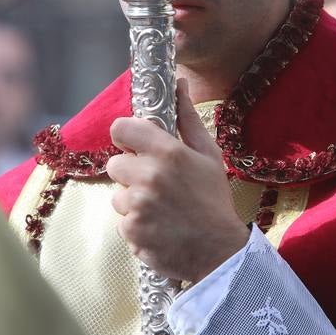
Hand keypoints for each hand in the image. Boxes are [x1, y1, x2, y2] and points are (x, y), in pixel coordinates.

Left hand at [108, 79, 248, 285]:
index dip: (126, 137)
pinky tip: (159, 228)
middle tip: (157, 185)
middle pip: (115, 164)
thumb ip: (187, 119)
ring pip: (118, 196)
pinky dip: (137, 227)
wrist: (220, 252)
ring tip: (161, 210)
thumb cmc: (214, 200)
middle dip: (131, 173)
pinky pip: (122, 223)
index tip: (136, 147)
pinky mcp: (131, 232)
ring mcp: (137, 206)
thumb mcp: (208, 155)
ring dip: (134, 203)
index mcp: (168, 152)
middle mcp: (148, 176)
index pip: (120, 128)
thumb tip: (179, 82)